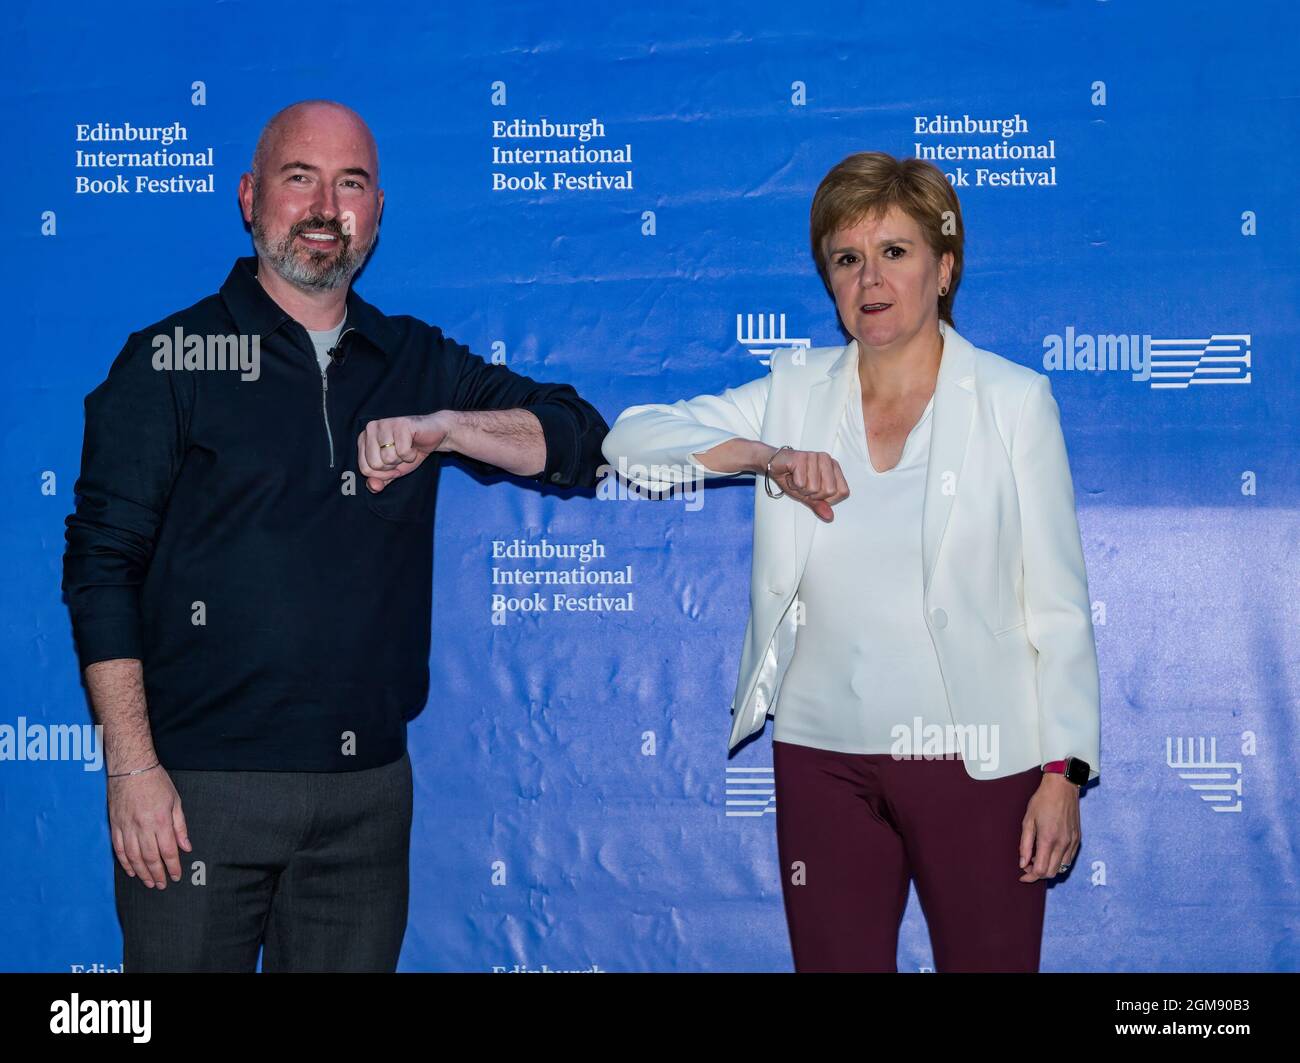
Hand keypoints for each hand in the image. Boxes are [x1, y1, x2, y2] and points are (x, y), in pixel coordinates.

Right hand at [108, 766, 190, 888]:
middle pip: (150, 858)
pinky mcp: (115, 825)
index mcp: (160, 821)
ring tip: (149, 882)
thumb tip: (186, 847)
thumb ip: (180, 826)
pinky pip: (119, 849)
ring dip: (142, 873)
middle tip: (161, 885)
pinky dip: (125, 863)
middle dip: (157, 874)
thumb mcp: (175, 801)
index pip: (168, 851)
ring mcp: (127, 827)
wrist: (131, 768)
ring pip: (134, 857)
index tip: (176, 876)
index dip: (172, 867)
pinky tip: (131, 871)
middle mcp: (143, 827)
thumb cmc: (156, 782)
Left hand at [358, 412, 452, 492]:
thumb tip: (373, 487)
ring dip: (402, 459)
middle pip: (375, 465)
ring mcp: (385, 424)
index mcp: (363, 439)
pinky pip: (403, 451)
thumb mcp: (393, 470)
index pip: (365, 469)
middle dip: (392, 466)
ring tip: (407, 449)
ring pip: (388, 458)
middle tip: (400, 455)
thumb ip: (380, 480)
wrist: (434, 435)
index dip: (383, 474)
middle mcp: (370, 429)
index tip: (393, 465)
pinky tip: (414, 446)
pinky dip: (411, 454)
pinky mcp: (400, 424)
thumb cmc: (410, 450)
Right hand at [766, 447, 848, 521]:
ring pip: (814, 488)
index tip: (815, 492)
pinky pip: (801, 482)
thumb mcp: (808, 496)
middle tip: (803, 485)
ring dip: (800, 489)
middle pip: (829, 491)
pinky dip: (792, 484)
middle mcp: (826, 460)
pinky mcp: (801, 457)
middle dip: (812, 495)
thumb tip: (830, 517)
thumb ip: (819, 505)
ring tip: (796, 479)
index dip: (827, 499)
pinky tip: (790, 476)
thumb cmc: (793, 477)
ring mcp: (814, 457)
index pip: (843, 492)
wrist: (774, 464)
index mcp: (834, 467)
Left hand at [1018, 773, 1080, 882]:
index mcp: (1048, 839)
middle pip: (1052, 873)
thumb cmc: (1042, 801)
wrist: (1062, 787)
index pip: (1041, 870)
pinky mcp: (1078, 839)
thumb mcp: (1028, 820)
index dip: (1030, 876)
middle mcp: (1063, 844)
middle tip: (1028, 865)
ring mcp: (1072, 842)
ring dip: (1049, 868)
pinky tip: (1049, 852)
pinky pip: (1069, 859)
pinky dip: (1058, 861)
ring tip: (1038, 857)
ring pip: (1061, 868)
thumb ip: (1025, 845)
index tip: (1023, 874)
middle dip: (1038, 874)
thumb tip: (1023, 863)